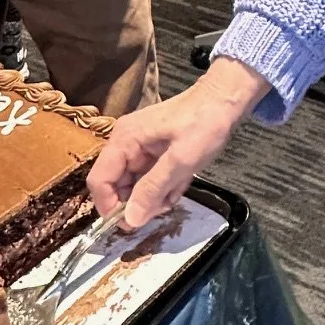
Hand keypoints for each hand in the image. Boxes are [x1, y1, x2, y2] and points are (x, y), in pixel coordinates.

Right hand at [89, 57, 268, 228]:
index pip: (99, 180)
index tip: (131, 224)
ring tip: (176, 191)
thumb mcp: (180, 160)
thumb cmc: (204, 124)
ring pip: (134, 186)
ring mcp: (139, 148)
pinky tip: (180, 182)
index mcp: (124, 140)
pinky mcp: (153, 152)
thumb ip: (153, 189)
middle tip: (163, 207)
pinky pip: (148, 179)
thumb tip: (130, 220)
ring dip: (153, 196)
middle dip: (137, 203)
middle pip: (116, 186)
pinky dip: (163, 187)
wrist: (224, 100)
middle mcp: (125, 143)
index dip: (109, 206)